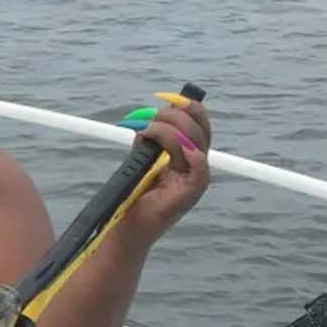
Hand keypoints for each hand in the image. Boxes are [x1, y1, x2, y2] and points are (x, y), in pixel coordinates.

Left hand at [119, 95, 211, 244]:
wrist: (127, 226)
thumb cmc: (134, 195)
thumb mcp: (141, 160)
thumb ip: (149, 140)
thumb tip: (146, 120)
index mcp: (189, 155)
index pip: (199, 123)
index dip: (188, 107)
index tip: (166, 99)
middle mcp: (196, 165)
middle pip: (199, 129)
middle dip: (174, 117)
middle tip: (150, 118)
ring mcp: (196, 180)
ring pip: (194, 143)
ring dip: (169, 131)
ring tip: (146, 130)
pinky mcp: (190, 194)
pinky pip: (200, 170)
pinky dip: (193, 156)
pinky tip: (179, 149)